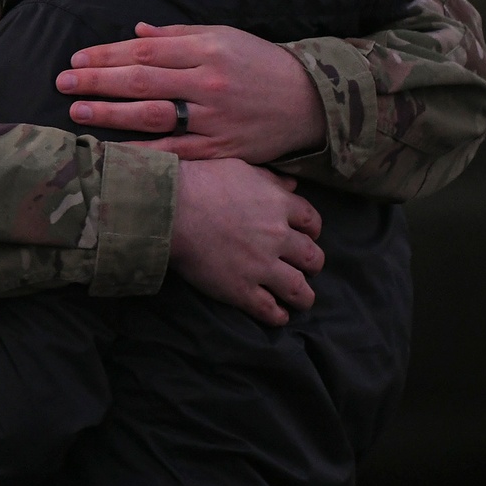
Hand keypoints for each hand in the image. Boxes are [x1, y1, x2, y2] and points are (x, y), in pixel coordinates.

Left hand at [57, 23, 326, 163]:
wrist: (310, 101)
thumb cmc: (262, 65)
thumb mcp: (225, 38)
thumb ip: (178, 36)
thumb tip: (137, 33)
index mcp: (207, 49)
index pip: (145, 52)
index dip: (107, 56)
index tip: (77, 60)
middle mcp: (208, 82)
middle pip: (141, 82)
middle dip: (97, 82)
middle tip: (62, 83)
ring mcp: (213, 118)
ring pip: (152, 117)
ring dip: (111, 115)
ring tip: (78, 111)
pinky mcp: (221, 149)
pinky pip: (175, 153)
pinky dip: (143, 154)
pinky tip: (115, 154)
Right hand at [171, 159, 323, 324]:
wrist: (172, 208)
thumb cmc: (202, 181)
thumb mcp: (241, 169)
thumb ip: (270, 179)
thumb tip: (292, 185)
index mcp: (279, 205)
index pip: (312, 221)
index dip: (312, 232)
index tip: (307, 236)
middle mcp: (277, 237)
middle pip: (311, 257)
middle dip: (313, 264)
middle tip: (307, 268)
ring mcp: (261, 266)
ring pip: (297, 288)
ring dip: (304, 296)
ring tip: (302, 300)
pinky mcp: (240, 289)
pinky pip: (268, 309)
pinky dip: (278, 315)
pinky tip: (279, 316)